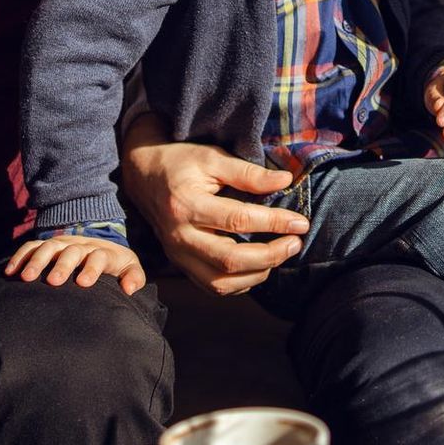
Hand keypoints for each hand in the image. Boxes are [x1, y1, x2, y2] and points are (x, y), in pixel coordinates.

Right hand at [5, 236, 146, 291]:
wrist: (101, 244)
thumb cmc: (116, 265)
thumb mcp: (130, 268)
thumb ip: (134, 278)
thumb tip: (129, 289)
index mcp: (102, 252)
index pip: (98, 257)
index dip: (91, 269)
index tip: (84, 283)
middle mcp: (81, 245)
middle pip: (71, 251)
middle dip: (62, 265)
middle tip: (53, 282)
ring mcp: (62, 243)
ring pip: (48, 247)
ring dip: (37, 261)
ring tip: (26, 278)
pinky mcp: (48, 245)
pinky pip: (31, 247)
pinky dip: (20, 257)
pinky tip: (10, 272)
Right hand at [119, 112, 307, 296]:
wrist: (143, 175)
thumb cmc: (181, 162)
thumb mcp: (212, 157)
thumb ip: (248, 173)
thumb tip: (286, 181)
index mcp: (187, 205)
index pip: (239, 220)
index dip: (274, 222)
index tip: (301, 222)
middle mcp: (180, 236)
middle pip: (230, 260)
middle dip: (270, 255)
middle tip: (295, 243)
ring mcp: (177, 255)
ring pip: (220, 282)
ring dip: (257, 274)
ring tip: (279, 255)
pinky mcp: (179, 264)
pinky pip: (211, 287)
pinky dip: (239, 283)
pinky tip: (258, 267)